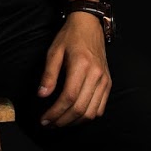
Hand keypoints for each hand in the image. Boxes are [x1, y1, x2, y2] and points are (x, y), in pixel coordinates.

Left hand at [36, 11, 111, 126]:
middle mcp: (96, 75)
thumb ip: (49, 75)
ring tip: (59, 123)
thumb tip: (42, 95)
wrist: (89, 25)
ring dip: (74, 122)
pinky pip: (100, 108)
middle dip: (62, 121)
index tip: (44, 119)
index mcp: (82, 66)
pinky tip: (74, 117)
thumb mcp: (54, 52)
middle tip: (48, 124)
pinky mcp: (108, 83)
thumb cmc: (70, 37)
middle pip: (80, 109)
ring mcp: (105, 80)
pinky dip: (87, 117)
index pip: (68, 97)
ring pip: (91, 113)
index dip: (55, 113)